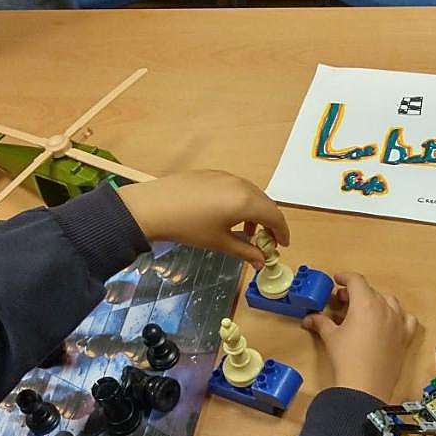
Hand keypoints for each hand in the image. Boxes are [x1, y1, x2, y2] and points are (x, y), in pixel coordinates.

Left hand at [118, 171, 289, 266]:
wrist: (153, 207)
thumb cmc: (188, 227)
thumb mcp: (219, 242)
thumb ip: (245, 251)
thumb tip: (261, 261)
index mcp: (246, 202)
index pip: (275, 216)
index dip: (282, 232)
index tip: (283, 245)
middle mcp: (241, 185)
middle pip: (266, 203)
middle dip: (270, 222)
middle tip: (268, 240)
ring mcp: (226, 176)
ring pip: (252, 194)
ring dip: (256, 212)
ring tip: (247, 231)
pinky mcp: (213, 174)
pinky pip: (237, 187)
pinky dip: (242, 202)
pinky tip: (229, 215)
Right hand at [302, 273, 418, 401]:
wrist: (365, 386)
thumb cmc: (347, 359)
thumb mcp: (331, 337)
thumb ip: (321, 323)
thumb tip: (310, 319)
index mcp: (366, 303)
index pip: (356, 280)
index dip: (345, 277)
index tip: (337, 280)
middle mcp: (385, 309)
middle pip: (371, 291)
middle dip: (356, 293)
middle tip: (342, 301)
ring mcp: (398, 323)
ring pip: (389, 301)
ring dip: (376, 301)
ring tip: (364, 310)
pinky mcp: (405, 338)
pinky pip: (407, 319)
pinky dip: (398, 315)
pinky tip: (389, 321)